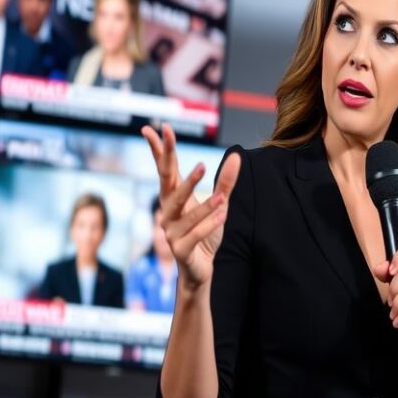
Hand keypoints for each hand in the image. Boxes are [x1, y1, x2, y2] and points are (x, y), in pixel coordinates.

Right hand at [142, 124, 240, 290]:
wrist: (200, 269)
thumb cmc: (205, 232)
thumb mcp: (220, 204)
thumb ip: (226, 182)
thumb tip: (236, 156)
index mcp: (173, 198)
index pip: (166, 169)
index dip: (162, 148)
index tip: (160, 128)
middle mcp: (167, 212)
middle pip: (167, 184)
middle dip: (172, 165)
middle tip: (182, 147)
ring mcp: (171, 231)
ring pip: (184, 213)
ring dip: (202, 204)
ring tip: (221, 197)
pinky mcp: (181, 250)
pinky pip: (195, 235)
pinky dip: (209, 225)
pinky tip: (223, 215)